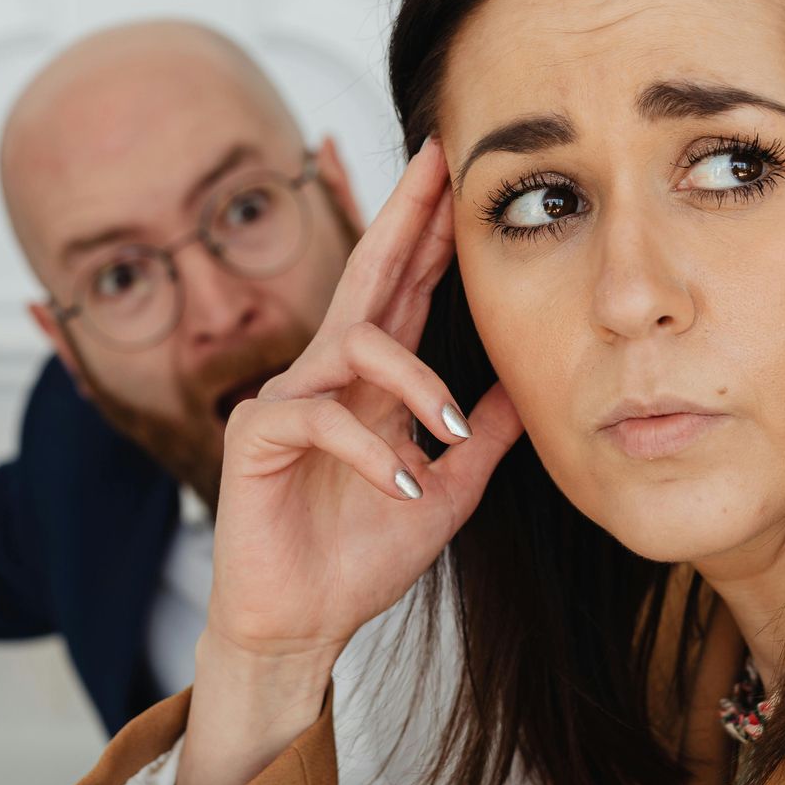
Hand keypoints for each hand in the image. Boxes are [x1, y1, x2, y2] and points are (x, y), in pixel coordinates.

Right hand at [171, 136, 520, 784]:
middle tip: (438, 160)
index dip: (431, 231)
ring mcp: (287, 397)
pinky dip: (374, 453)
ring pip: (357, 342)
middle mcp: (326, 373)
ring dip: (415, 381)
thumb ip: (482, 435)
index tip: (459, 173)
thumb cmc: (360, 556)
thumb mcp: (449, 490)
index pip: (405, 288)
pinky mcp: (255, 435)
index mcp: (369, 380)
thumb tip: (529, 381)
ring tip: (447, 433)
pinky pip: (321, 416)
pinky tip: (404, 488)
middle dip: (406, 214)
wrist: (301, 624)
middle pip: (368, 272)